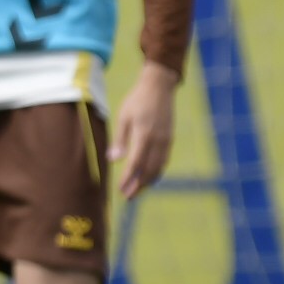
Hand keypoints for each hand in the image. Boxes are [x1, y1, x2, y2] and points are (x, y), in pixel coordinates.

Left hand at [109, 60, 179, 196]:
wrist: (159, 87)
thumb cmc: (137, 100)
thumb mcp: (124, 117)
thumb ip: (120, 139)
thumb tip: (114, 159)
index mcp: (144, 134)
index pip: (136, 163)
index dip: (128, 178)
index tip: (121, 190)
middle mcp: (158, 140)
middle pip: (149, 170)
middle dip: (138, 185)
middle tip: (128, 196)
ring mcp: (166, 140)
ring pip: (159, 167)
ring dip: (148, 182)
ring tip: (137, 191)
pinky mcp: (170, 139)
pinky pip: (164, 160)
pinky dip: (156, 172)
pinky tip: (148, 177)